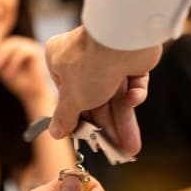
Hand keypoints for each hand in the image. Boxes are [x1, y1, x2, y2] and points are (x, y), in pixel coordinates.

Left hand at [0, 36, 50, 106]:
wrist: (34, 94)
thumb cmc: (18, 83)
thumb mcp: (2, 71)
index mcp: (14, 47)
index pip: (0, 45)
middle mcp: (23, 44)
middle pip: (5, 43)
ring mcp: (30, 46)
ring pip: (12, 45)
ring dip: (1, 58)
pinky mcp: (36, 52)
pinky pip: (22, 52)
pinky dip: (13, 62)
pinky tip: (9, 73)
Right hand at [45, 26, 160, 156]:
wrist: (123, 37)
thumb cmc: (90, 63)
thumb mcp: (73, 99)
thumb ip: (65, 117)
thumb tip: (55, 133)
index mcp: (60, 62)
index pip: (69, 98)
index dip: (80, 121)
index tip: (89, 140)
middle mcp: (83, 58)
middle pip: (96, 101)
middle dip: (108, 129)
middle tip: (116, 152)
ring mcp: (109, 57)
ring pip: (117, 97)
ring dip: (124, 122)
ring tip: (130, 148)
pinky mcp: (131, 59)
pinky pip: (133, 82)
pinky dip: (135, 93)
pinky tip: (135, 99)